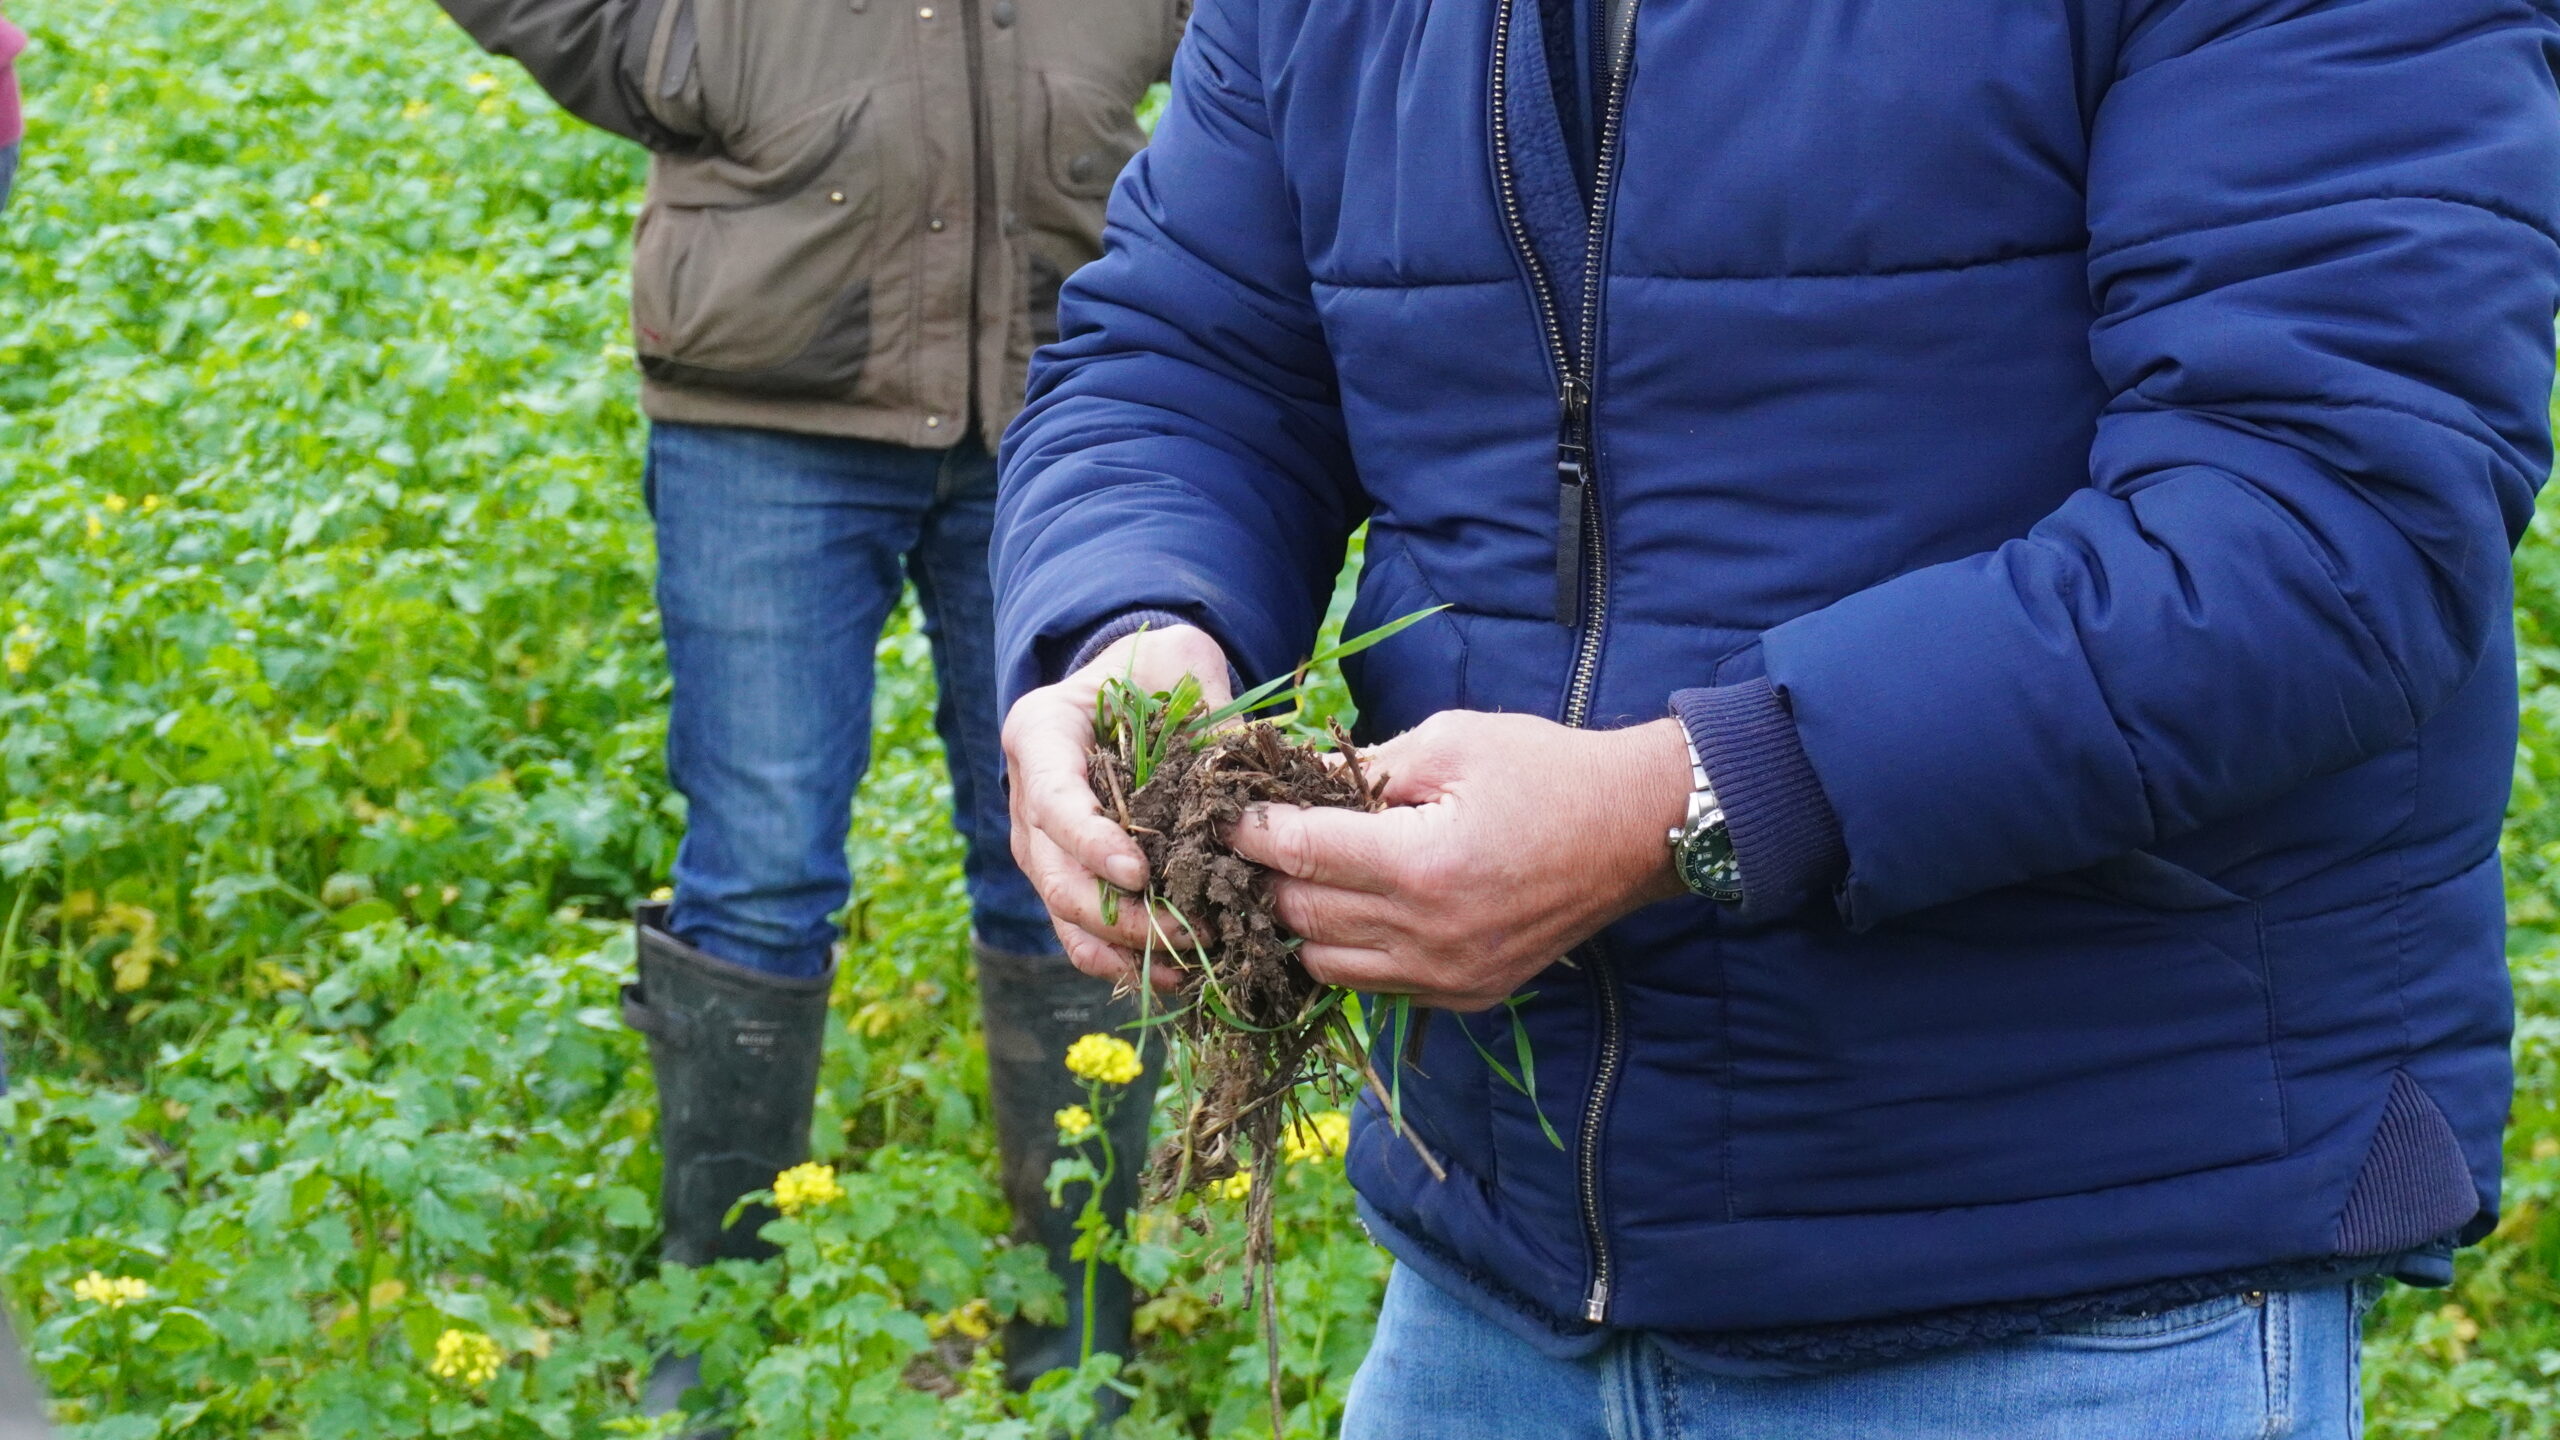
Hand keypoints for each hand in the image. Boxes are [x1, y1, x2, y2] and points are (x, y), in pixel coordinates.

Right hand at [1004, 623, 1232, 985]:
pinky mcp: (1067, 876)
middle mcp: (1026, 795)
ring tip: (1192, 962)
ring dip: (1124, 946)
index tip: (1139, 873)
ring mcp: (1041, 844)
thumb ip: (1208, 714)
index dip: (1091, 844)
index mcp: (1039, 734)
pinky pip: (1080, 932)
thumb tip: (1245, 788)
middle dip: (1119, 913)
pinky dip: (1121, 959)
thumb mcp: (1183, 664)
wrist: (1135, 681)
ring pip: (1063, 915)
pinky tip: (1177, 975)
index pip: (1052, 801)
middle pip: (1054, 874)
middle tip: (1190, 929)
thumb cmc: (1156, 667)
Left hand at [1226, 711, 1692, 1010]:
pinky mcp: (1465, 996)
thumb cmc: (1545, 772)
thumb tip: (1286, 776)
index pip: (1300, 854)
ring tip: (1308, 876)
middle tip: (1263, 840)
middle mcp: (1429, 936)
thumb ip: (1360, 765)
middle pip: (1300, 916)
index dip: (1253, 830)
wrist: (1636, 832)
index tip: (1231, 811)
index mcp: (1422, 865)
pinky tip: (1359, 909)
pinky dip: (1351, 953)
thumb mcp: (1449, 742)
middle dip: (1270, 875)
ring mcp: (1448, 977)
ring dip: (1303, 922)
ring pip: (1324, 965)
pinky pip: (1374, 987)